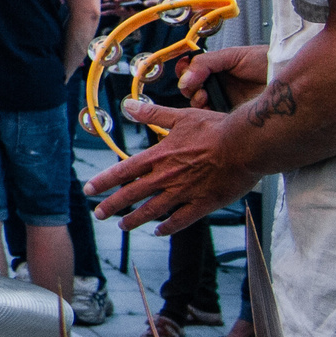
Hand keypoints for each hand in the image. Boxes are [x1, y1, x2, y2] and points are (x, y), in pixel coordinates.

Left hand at [85, 102, 256, 234]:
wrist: (246, 144)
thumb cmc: (216, 128)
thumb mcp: (181, 117)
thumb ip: (153, 114)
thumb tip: (128, 105)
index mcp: (159, 156)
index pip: (123, 171)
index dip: (104, 181)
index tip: (89, 189)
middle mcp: (167, 177)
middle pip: (132, 194)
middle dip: (112, 206)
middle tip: (98, 214)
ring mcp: (184, 192)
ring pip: (152, 211)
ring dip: (135, 219)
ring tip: (123, 226)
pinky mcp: (203, 204)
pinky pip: (181, 220)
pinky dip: (168, 228)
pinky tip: (159, 231)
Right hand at [177, 45, 267, 110]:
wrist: (286, 76)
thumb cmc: (266, 62)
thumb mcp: (233, 56)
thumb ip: (206, 63)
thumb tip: (184, 77)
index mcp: (217, 68)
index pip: (191, 70)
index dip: (184, 71)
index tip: (184, 72)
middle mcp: (219, 84)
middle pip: (191, 89)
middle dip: (188, 87)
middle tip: (195, 86)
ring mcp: (224, 99)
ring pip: (198, 104)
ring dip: (196, 100)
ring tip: (205, 97)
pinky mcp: (231, 114)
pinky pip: (211, 117)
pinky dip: (206, 114)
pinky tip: (210, 108)